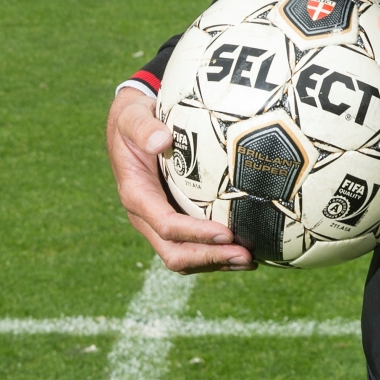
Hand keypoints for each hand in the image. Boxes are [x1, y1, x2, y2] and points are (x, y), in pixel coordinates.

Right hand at [105, 87, 254, 272]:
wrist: (128, 126)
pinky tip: (242, 249)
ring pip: (183, 256)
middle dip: (210, 258)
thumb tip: (162, 140)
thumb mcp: (132, 117)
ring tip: (250, 260)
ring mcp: (157, 222)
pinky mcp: (170, 220)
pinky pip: (191, 246)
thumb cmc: (134, 119)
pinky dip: (215, 252)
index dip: (196, 233)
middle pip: (175, 253)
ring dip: (216, 262)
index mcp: (136, 195)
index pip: (167, 225)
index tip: (226, 233)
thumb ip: (143, 128)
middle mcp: (145, 216)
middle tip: (246, 256)